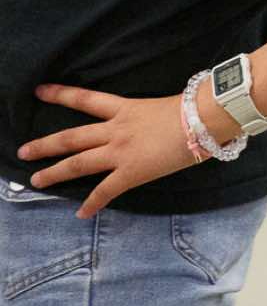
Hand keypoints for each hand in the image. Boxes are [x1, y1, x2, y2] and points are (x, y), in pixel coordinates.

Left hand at [17, 83, 202, 217]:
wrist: (205, 120)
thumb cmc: (195, 108)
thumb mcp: (166, 105)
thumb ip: (151, 115)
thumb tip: (155, 122)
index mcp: (125, 109)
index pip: (86, 99)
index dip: (61, 94)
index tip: (39, 91)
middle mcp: (115, 130)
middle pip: (71, 137)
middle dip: (44, 145)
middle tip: (22, 152)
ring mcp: (120, 152)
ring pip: (78, 163)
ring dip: (54, 173)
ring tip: (36, 180)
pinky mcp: (131, 172)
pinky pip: (105, 191)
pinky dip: (92, 203)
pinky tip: (81, 213)